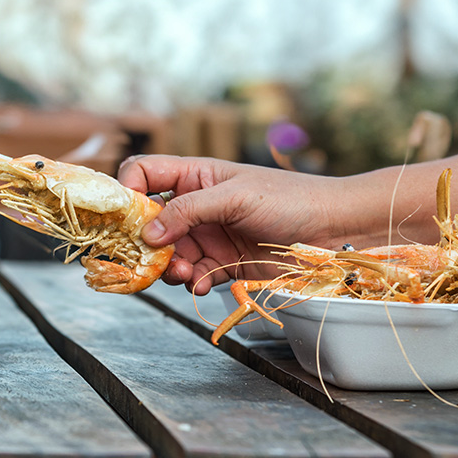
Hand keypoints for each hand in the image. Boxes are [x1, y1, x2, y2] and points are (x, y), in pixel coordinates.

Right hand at [118, 154, 336, 293]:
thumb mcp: (235, 196)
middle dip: (145, 241)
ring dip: (168, 267)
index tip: (124, 216)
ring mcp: (208, 236)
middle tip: (146, 258)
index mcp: (195, 176)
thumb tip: (147, 233)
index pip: (144, 174)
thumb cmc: (291, 199)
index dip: (127, 191)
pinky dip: (191, 283)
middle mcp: (196, 206)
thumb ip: (189, 210)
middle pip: (149, 222)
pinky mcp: (223, 265)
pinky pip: (193, 276)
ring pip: (168, 254)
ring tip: (182, 274)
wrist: (334, 231)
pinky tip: (201, 284)